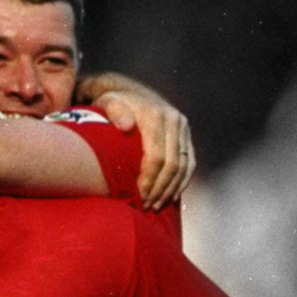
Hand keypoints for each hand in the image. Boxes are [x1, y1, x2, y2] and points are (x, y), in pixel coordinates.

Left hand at [89, 79, 195, 209]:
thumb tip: (127, 126)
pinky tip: (172, 196)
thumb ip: (114, 112)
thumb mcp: (107, 103)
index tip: (138, 197)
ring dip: (171, 189)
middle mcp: (174, 119)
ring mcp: (182, 126)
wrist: (127, 90)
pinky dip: (182, 181)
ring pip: (183, 166)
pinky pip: (190, 162)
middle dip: (159, 189)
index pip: (156, 158)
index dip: (149, 181)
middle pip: (172, 164)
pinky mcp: (186, 133)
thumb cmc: (112, 103)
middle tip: (147, 206)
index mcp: (156, 115)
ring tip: (157, 205)